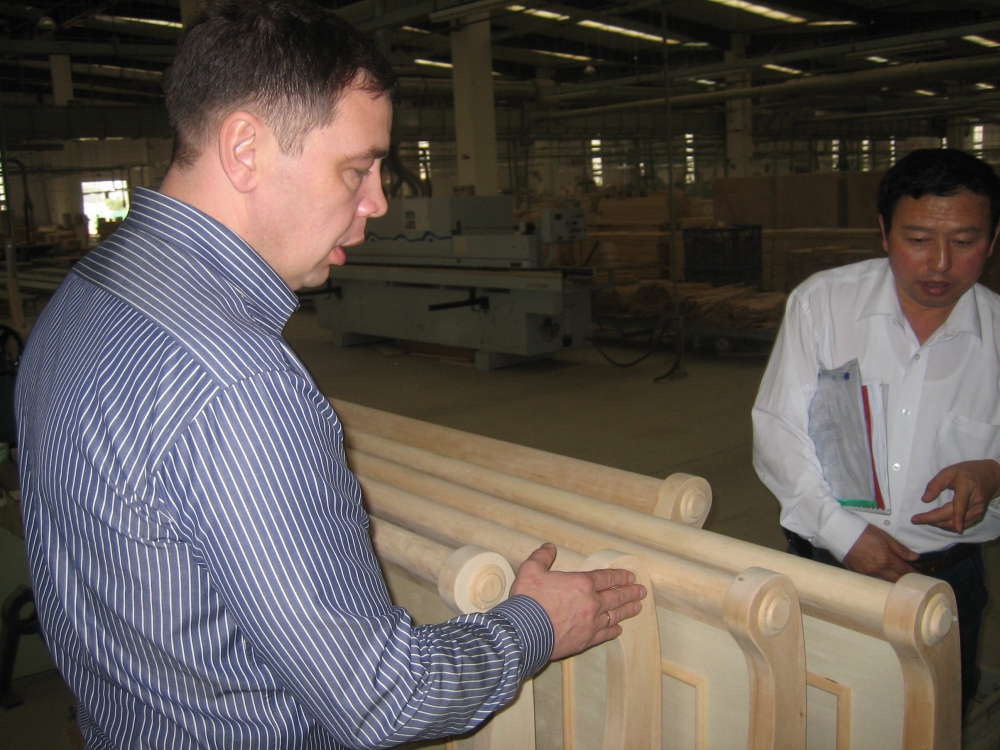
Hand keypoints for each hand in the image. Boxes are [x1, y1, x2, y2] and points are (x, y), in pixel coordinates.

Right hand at [510, 543, 646, 660]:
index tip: (631, 577)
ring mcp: (591, 623)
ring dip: (627, 611)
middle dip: (631, 593)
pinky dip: (613, 631)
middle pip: (617, 596)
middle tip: (642, 592)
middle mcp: (591, 603)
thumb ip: (542, 557)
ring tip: (638, 608)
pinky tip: (619, 630)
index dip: (621, 576)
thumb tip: (548, 547)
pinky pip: (605, 634)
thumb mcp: (530, 570)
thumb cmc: (528, 601)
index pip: (607, 578)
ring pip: (615, 615)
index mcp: (582, 584)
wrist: (523, 632)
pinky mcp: (586, 640)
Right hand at [843, 524, 917, 581]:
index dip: (914, 574)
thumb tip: (915, 557)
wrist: (840, 533)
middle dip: (905, 580)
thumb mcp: (885, 536)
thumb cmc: (864, 532)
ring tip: (898, 579)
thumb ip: (900, 549)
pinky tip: (882, 577)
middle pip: (897, 580)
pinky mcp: (858, 574)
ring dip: (893, 581)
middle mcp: (879, 570)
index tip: (920, 577)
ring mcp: (867, 574)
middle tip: (912, 580)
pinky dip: (880, 579)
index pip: (905, 571)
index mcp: (887, 560)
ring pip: (885, 582)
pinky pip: (873, 580)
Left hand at [911, 460, 999, 533]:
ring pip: (955, 525)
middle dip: (932, 521)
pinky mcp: (978, 517)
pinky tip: (938, 522)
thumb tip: (925, 499)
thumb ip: (936, 484)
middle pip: (951, 517)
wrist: (990, 477)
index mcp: (967, 488)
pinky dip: (948, 526)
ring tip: (925, 520)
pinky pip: (961, 526)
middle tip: (915, 520)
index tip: (925, 520)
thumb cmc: (967, 472)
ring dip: (939, 524)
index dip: (939, 515)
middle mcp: (975, 503)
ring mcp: (978, 511)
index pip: (956, 506)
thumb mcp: (949, 471)